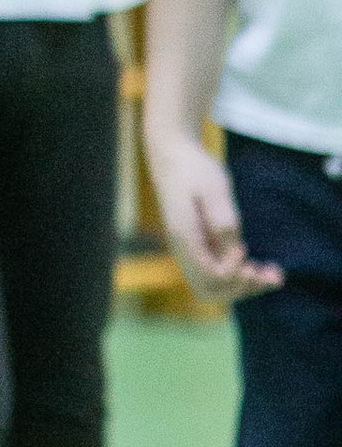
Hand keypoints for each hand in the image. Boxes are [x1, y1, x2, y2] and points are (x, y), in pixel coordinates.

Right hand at [149, 135, 281, 302]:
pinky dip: (239, 276)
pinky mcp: (199, 247)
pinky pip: (216, 273)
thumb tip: (236, 255)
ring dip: (244, 286)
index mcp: (184, 237)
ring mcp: (189, 251)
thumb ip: (224, 221)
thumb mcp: (213, 189)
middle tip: (271, 276)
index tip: (248, 254)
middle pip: (211, 290)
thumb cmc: (194, 169)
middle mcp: (184, 250)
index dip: (234, 275)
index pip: (210, 276)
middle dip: (242, 289)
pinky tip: (260, 267)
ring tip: (274, 275)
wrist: (173, 157)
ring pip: (214, 286)